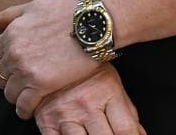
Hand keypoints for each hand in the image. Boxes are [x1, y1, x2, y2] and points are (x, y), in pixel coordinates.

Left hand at [0, 0, 98, 118]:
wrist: (94, 21)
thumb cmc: (67, 12)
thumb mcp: (34, 7)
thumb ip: (9, 15)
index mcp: (10, 34)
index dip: (3, 64)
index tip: (14, 68)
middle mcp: (14, 52)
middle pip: (0, 77)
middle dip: (10, 80)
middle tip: (24, 82)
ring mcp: (25, 69)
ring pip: (10, 93)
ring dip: (18, 96)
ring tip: (29, 95)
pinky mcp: (41, 84)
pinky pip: (24, 105)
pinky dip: (25, 110)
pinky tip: (32, 108)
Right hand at [29, 66, 145, 134]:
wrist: (57, 49)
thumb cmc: (89, 69)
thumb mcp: (114, 84)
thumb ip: (129, 113)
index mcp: (108, 94)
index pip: (125, 129)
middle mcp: (87, 104)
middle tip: (108, 132)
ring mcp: (66, 113)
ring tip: (91, 132)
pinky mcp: (46, 121)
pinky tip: (74, 134)